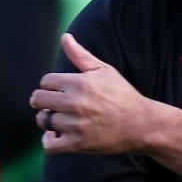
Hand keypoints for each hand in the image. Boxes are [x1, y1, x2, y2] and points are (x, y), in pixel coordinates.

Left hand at [30, 34, 155, 154]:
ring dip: (47, 119)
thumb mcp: (104, 70)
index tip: (60, 90)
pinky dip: (48, 140)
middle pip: (38, 99)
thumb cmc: (123, 95)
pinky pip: (49, 145)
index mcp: (79, 83)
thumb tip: (64, 36)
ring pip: (43, 120)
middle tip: (53, 104)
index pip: (46, 81)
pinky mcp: (78, 144)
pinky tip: (56, 135)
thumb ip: (81, 55)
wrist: (142, 124)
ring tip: (58, 118)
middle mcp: (74, 103)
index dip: (50, 85)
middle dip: (43, 100)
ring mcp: (75, 125)